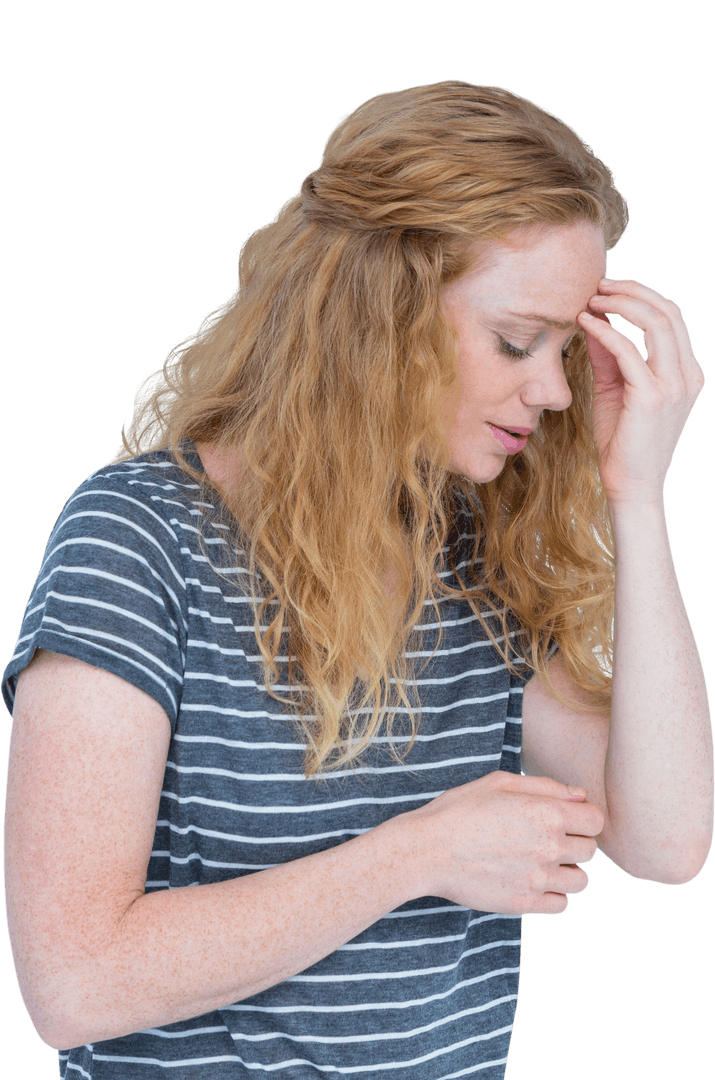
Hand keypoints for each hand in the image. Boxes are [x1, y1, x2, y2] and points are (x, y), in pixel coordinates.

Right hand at [403, 770, 604, 915]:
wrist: (428, 849)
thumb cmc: (460, 809)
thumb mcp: (500, 782)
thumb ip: (546, 786)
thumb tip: (580, 797)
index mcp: (547, 813)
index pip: (595, 820)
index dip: (583, 819)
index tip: (566, 820)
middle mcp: (549, 846)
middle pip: (590, 851)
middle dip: (574, 843)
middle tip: (547, 840)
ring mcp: (538, 878)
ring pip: (581, 881)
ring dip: (567, 871)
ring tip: (541, 863)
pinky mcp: (524, 904)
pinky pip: (561, 905)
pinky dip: (553, 895)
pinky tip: (533, 882)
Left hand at [579, 278, 704, 506]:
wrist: (631, 485)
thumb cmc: (622, 440)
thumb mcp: (614, 389)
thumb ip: (608, 355)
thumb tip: (594, 319)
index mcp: (686, 372)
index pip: (671, 318)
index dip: (641, 295)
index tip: (609, 289)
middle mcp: (687, 375)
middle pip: (668, 312)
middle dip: (632, 291)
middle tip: (599, 285)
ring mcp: (674, 386)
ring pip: (656, 323)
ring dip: (621, 304)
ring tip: (592, 299)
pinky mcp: (652, 397)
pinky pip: (629, 351)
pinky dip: (606, 331)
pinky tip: (586, 324)